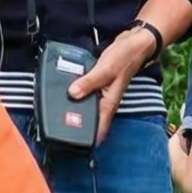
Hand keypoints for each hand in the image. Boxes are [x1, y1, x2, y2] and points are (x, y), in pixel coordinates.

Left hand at [66, 26, 158, 145]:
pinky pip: (85, 95)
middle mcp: (106, 102)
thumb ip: (89, 82)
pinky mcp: (98, 85)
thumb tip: (73, 94)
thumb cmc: (125, 57)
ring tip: (55, 118)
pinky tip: (64, 96)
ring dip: (74, 112)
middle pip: (89, 122)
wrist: (135, 43)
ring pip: (86, 109)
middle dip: (75, 129)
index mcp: (109, 103)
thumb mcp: (106, 69)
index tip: (72, 149)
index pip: (98, 130)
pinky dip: (76, 97)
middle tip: (56, 134)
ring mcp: (102, 94)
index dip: (87, 141)